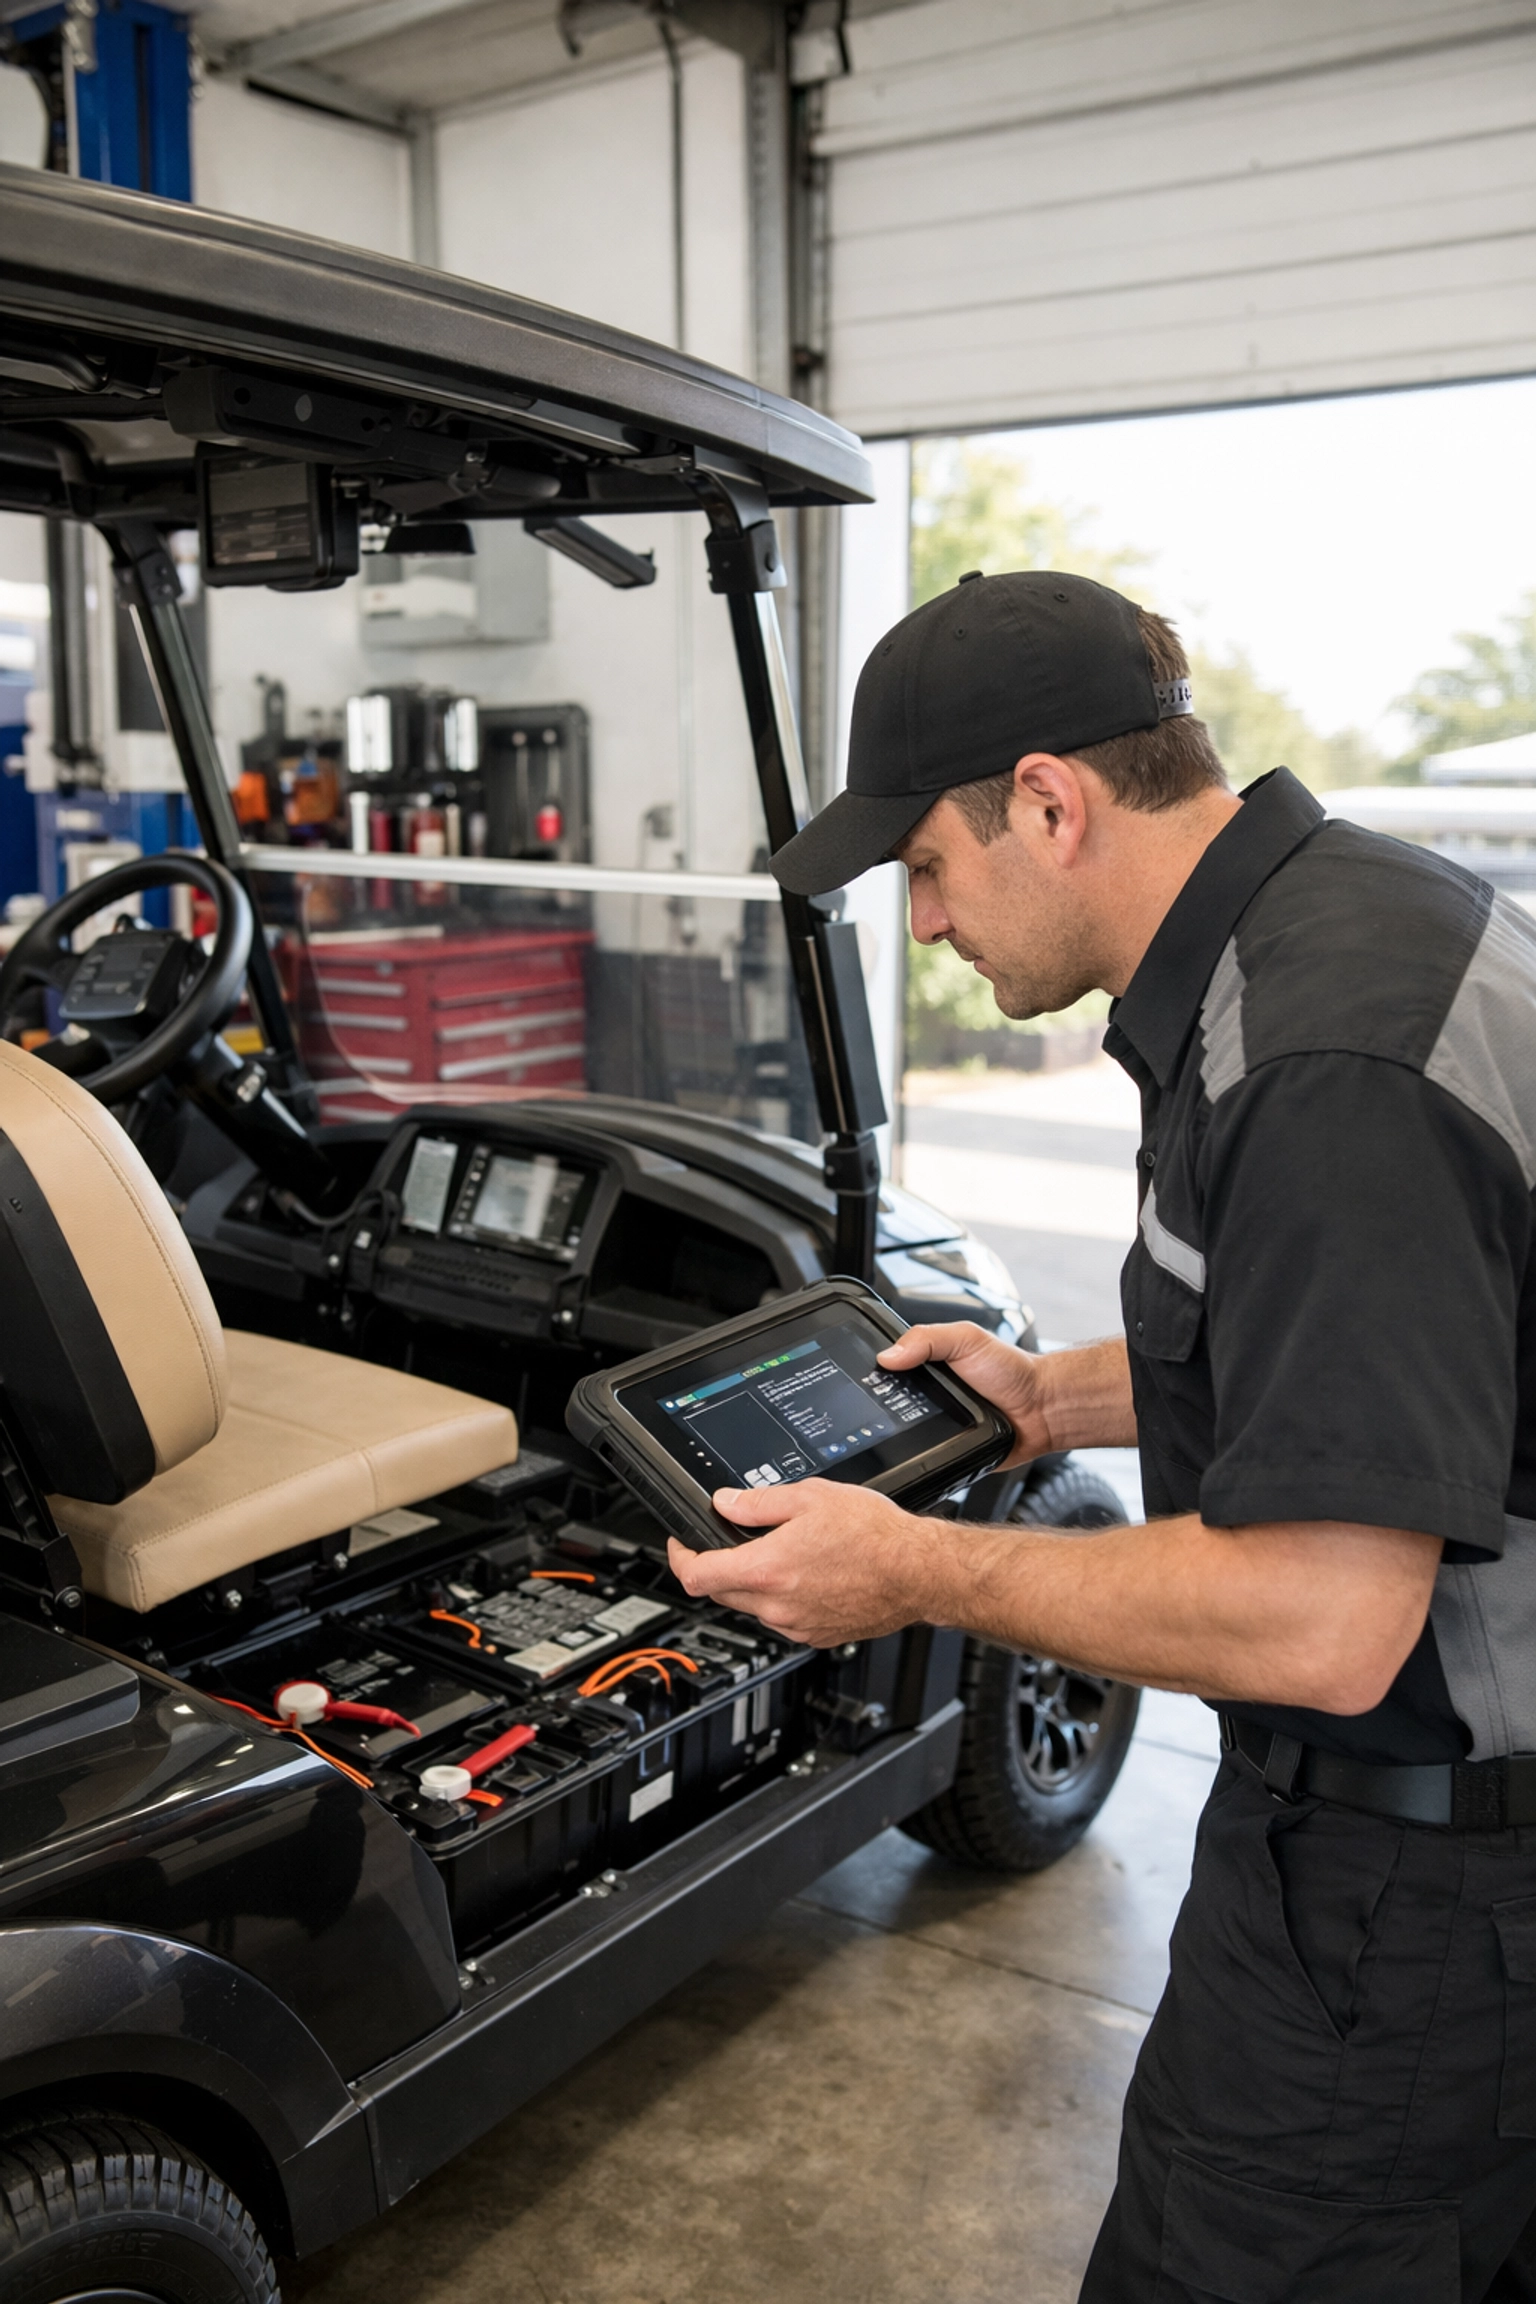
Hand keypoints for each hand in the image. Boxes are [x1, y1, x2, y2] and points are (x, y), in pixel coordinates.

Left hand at [666, 1479, 951, 1645]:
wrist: (918, 1572)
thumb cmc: (875, 1537)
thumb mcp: (810, 1497)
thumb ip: (758, 1502)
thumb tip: (724, 1503)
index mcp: (767, 1569)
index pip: (696, 1575)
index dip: (679, 1557)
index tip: (682, 1544)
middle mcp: (777, 1605)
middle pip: (720, 1592)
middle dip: (718, 1566)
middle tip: (734, 1540)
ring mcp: (796, 1625)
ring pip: (752, 1606)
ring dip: (752, 1583)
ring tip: (783, 1552)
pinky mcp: (816, 1636)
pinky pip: (781, 1619)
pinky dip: (781, 1599)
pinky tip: (806, 1574)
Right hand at [876, 1320, 1055, 1464]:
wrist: (1041, 1410)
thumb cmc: (1012, 1371)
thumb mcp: (967, 1340)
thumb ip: (928, 1338)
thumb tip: (888, 1354)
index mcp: (927, 1364)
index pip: (888, 1369)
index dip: (872, 1374)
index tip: (861, 1380)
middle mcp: (928, 1394)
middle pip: (888, 1404)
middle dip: (880, 1409)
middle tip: (876, 1411)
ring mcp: (935, 1424)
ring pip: (900, 1434)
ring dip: (896, 1436)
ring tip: (895, 1432)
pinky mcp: (944, 1450)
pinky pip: (922, 1456)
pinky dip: (916, 1456)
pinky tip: (912, 1453)